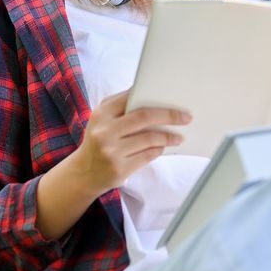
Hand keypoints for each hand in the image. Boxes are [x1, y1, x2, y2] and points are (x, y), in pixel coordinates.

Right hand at [72, 90, 189, 193]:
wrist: (84, 173)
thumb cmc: (99, 141)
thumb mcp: (102, 120)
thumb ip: (121, 107)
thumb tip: (153, 97)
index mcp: (101, 114)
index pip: (132, 99)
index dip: (155, 98)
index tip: (174, 98)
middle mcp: (104, 131)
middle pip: (145, 117)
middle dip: (169, 116)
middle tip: (186, 117)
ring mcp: (111, 151)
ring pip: (150, 139)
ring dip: (168, 137)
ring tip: (178, 137)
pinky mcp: (120, 168)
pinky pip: (148, 155)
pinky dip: (159, 149)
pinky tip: (163, 147)